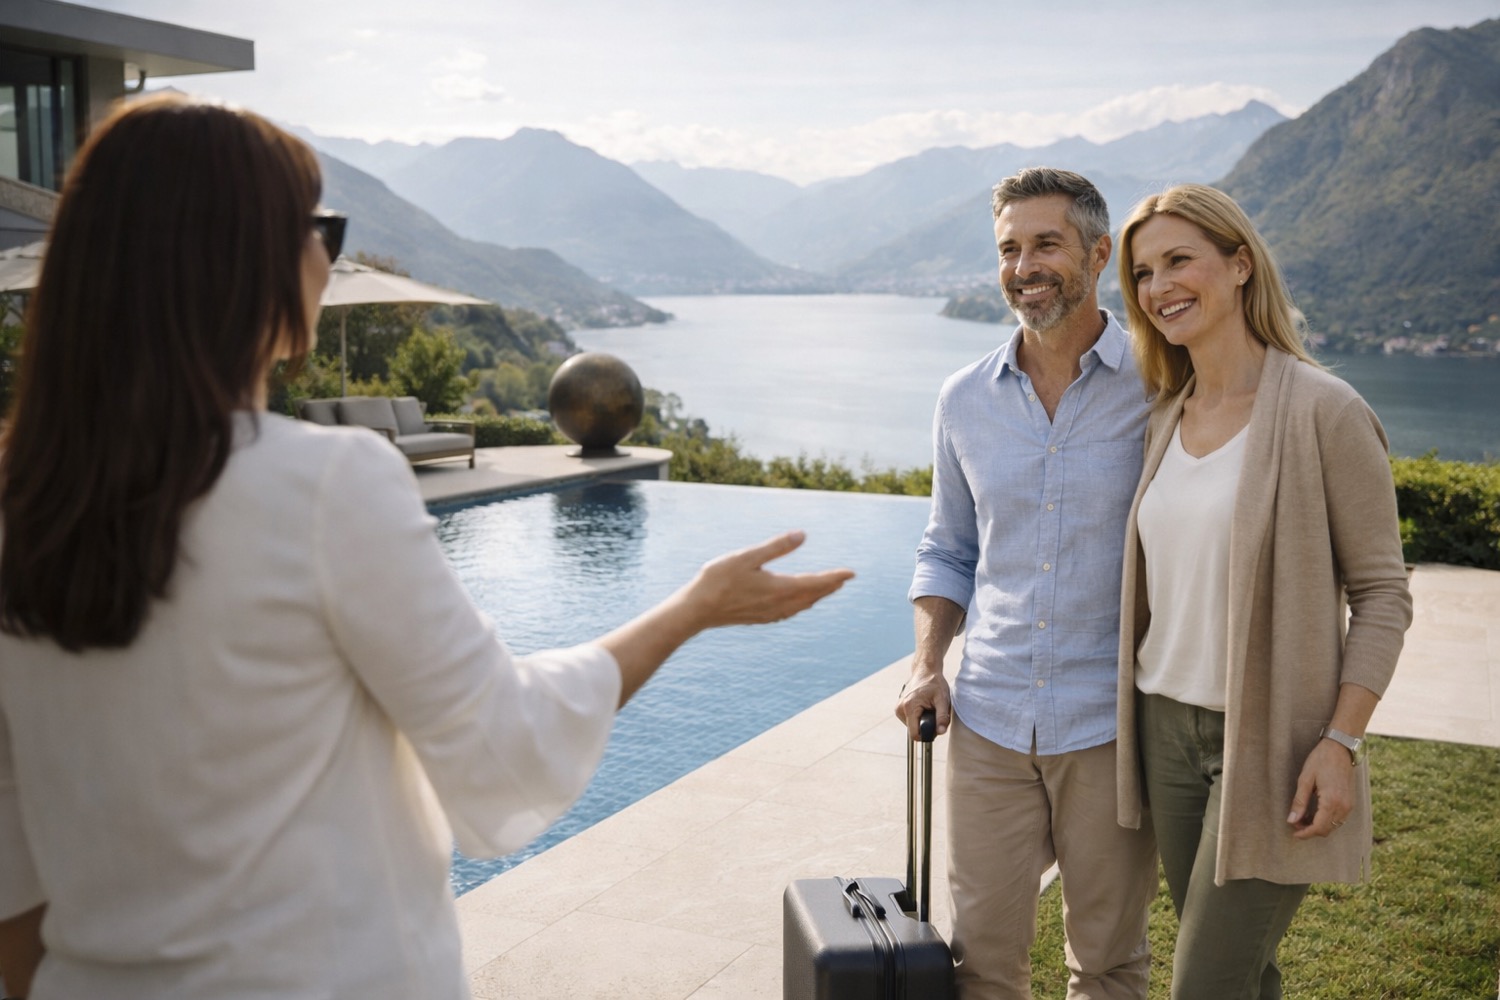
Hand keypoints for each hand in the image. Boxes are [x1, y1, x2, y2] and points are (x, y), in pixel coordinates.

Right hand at [680, 530, 853, 629]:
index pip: (816, 583)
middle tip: (843, 579)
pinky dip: (801, 605)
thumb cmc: (718, 580)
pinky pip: (789, 612)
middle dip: (829, 587)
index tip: (851, 572)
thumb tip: (802, 535)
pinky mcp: (760, 618)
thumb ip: (776, 547)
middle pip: (812, 596)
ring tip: (826, 589)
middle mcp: (779, 604)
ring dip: (816, 596)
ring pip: (802, 606)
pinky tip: (796, 603)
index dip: (835, 577)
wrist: (697, 610)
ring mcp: (770, 614)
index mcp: (780, 588)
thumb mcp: (747, 557)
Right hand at [895, 669, 951, 740]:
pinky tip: (923, 707)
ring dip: (922, 722)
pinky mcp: (899, 708)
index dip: (927, 735)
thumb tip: (941, 732)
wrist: (925, 671)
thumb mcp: (942, 699)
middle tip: (934, 713)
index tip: (936, 727)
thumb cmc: (935, 683)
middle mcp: (900, 709)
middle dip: (926, 726)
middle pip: (914, 731)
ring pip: (912, 727)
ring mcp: (898, 709)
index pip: (915, 734)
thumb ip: (942, 717)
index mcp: (909, 707)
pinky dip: (918, 718)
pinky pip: (910, 721)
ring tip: (929, 709)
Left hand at [1287, 738, 1355, 838]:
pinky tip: (1314, 813)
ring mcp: (1349, 805)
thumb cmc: (1320, 760)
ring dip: (1318, 826)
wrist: (1340, 748)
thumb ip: (1299, 802)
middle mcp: (1343, 807)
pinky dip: (1326, 820)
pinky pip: (1338, 819)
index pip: (1318, 827)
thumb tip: (1291, 820)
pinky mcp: (1350, 802)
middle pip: (1326, 830)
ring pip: (1333, 826)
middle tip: (1295, 824)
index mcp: (1331, 801)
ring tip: (1302, 818)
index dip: (1305, 834)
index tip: (1293, 833)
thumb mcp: (1305, 779)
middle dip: (1310, 831)